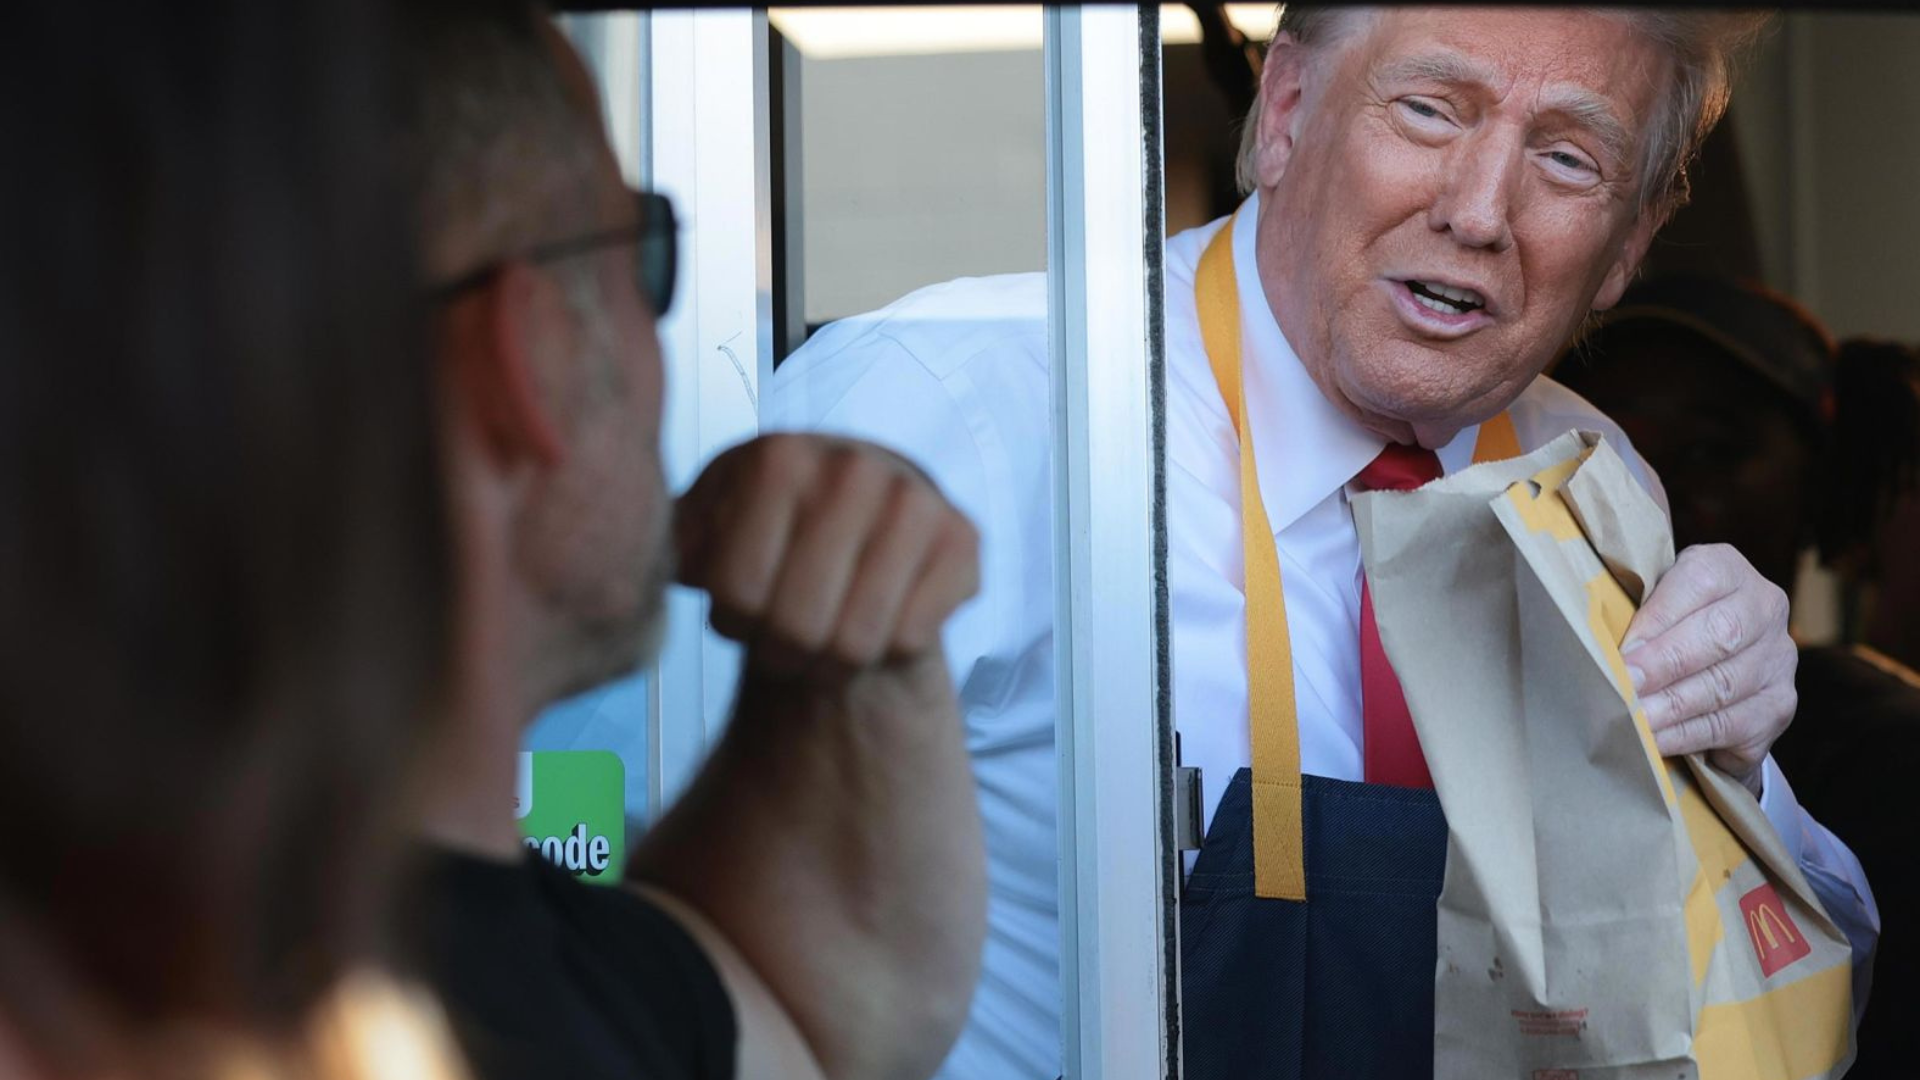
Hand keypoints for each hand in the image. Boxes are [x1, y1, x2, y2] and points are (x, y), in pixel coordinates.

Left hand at [673, 434, 979, 676]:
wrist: (859, 535)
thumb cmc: (769, 540)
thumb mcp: (704, 530)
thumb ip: (666, 543)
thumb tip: (627, 558)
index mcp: (776, 455)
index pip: (735, 593)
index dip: (731, 622)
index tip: (740, 606)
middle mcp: (851, 465)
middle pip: (796, 624)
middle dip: (782, 651)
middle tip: (785, 635)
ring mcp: (915, 497)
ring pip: (856, 641)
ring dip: (833, 660)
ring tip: (825, 636)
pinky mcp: (962, 537)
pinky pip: (910, 638)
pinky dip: (889, 650)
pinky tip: (881, 618)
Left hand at [1621, 543, 1796, 795]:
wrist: (1714, 660)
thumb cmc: (1665, 624)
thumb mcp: (1650, 599)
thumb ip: (1632, 608)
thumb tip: (1595, 640)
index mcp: (1726, 568)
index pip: (1698, 583)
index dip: (1657, 619)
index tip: (1621, 651)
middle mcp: (1763, 607)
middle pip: (1719, 636)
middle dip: (1664, 667)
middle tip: (1624, 690)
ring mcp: (1778, 658)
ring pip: (1725, 686)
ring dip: (1673, 710)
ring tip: (1634, 724)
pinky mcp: (1779, 704)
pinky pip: (1734, 726)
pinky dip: (1690, 737)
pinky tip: (1658, 744)